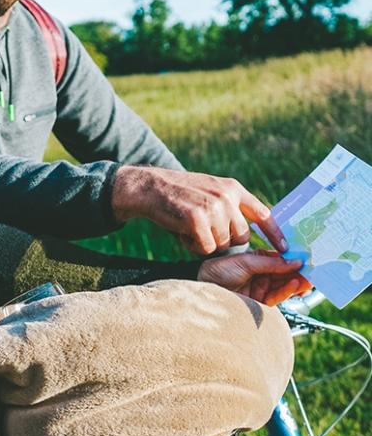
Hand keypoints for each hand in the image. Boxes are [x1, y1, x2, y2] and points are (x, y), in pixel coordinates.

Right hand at [113, 166, 286, 254]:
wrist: (149, 187)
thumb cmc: (178, 195)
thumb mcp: (209, 192)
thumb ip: (228, 207)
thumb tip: (247, 234)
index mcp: (232, 188)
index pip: (263, 214)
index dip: (275, 233)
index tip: (286, 249)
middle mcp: (227, 196)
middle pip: (241, 236)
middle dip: (224, 240)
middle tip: (202, 230)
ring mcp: (213, 207)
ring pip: (223, 244)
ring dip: (206, 243)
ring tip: (188, 227)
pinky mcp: (197, 219)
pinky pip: (206, 248)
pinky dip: (193, 245)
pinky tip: (181, 231)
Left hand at [197, 250, 311, 304]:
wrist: (205, 292)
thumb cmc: (218, 272)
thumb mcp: (244, 262)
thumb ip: (269, 263)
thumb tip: (294, 262)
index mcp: (255, 261)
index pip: (278, 259)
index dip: (292, 258)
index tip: (307, 257)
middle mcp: (260, 274)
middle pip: (284, 272)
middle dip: (300, 271)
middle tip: (316, 268)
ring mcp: (261, 288)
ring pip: (285, 285)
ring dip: (298, 281)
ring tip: (310, 277)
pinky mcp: (261, 303)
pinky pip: (278, 296)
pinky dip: (288, 291)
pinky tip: (296, 284)